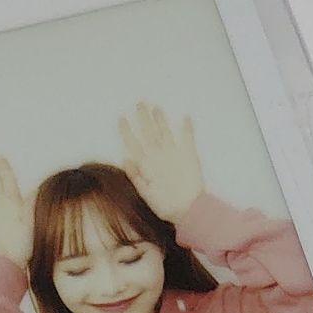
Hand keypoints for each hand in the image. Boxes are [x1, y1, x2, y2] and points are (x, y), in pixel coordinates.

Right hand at [118, 102, 205, 222]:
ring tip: (156, 107)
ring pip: (165, 131)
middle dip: (143, 117)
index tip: (122, 118)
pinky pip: (188, 137)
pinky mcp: (190, 155)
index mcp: (147, 165)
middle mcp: (159, 155)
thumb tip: (126, 158)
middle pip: (149, 132)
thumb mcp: (145, 193)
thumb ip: (135, 175)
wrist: (189, 209)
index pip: (133, 143)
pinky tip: (186, 117)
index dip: (127, 131)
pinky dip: (187, 127)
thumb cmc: (165, 205)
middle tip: (140, 103)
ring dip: (160, 119)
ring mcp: (175, 153)